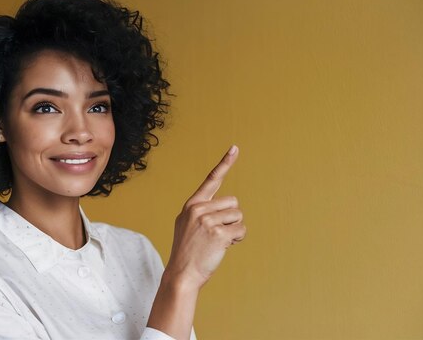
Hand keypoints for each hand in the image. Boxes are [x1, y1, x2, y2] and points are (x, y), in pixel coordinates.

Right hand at [164, 145, 245, 289]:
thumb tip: (228, 207)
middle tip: (216, 234)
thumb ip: (202, 212)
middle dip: (231, 218)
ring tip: (217, 241)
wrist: (182, 274)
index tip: (235, 148)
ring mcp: (207, 220)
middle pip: (233, 203)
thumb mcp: (187, 226)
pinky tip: (223, 247)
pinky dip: (236, 240)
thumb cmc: (188, 251)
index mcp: (191, 205)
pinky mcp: (218, 233)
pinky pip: (241, 231)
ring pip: (238, 216)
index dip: (225, 163)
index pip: (211, 180)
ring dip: (234, 230)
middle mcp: (198, 209)